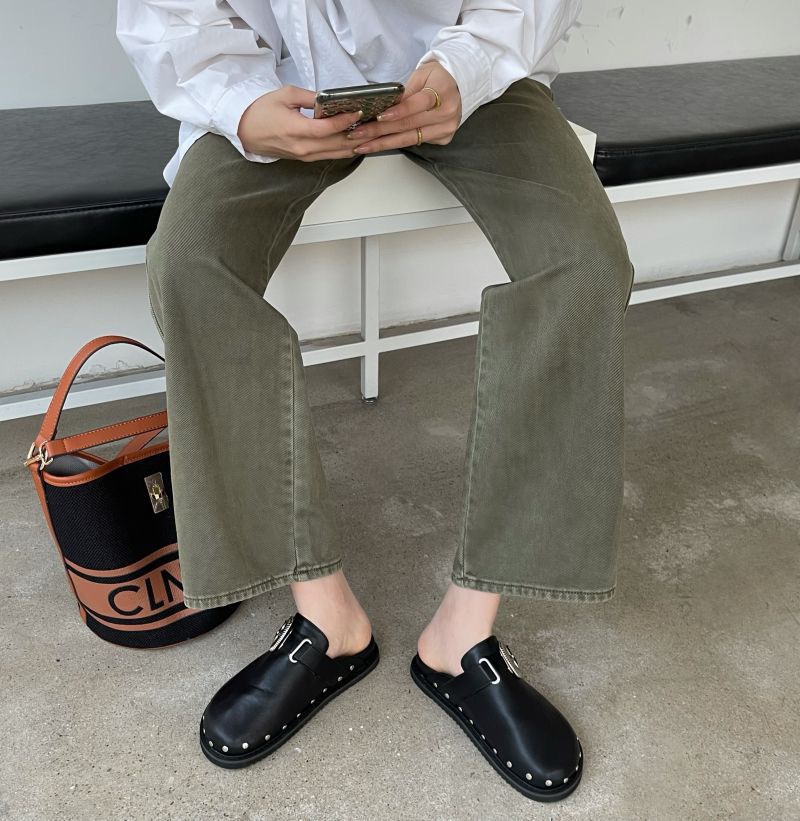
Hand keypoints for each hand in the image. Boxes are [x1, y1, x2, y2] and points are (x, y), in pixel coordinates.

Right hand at [238, 85, 367, 160]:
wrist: (245, 131)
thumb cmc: (261, 112)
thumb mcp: (285, 95)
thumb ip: (309, 97)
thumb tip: (329, 98)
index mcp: (296, 130)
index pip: (327, 129)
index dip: (344, 121)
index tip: (358, 111)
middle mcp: (302, 148)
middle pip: (336, 145)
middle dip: (356, 135)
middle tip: (372, 124)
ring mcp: (304, 156)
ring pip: (335, 153)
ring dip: (353, 145)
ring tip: (369, 135)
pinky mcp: (304, 158)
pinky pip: (328, 156)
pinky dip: (342, 149)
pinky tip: (354, 143)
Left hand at [347, 62, 461, 153]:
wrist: (460, 83)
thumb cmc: (438, 76)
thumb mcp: (421, 75)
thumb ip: (404, 93)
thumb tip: (382, 108)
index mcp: (443, 93)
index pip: (416, 105)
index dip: (396, 112)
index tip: (378, 117)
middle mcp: (446, 115)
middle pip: (408, 126)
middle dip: (380, 131)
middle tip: (358, 134)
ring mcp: (446, 129)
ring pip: (410, 139)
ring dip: (384, 143)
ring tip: (363, 145)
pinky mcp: (444, 138)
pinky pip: (416, 142)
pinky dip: (397, 143)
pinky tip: (380, 144)